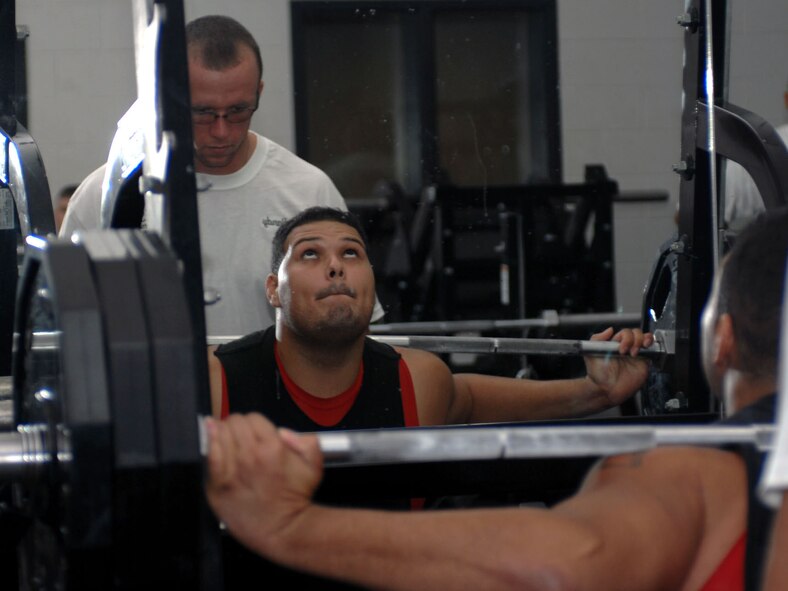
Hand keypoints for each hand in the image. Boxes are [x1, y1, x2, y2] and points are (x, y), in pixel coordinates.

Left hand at [205, 414, 322, 555]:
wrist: (282, 529)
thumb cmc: (296, 498)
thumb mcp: (314, 466)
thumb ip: (306, 441)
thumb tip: (283, 432)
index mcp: (273, 447)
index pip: (254, 418)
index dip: (256, 423)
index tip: (256, 432)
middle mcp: (249, 455)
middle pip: (235, 422)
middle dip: (239, 426)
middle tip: (242, 436)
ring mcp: (231, 469)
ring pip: (219, 433)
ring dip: (223, 432)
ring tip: (228, 439)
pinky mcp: (217, 484)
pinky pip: (209, 453)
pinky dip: (210, 442)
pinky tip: (211, 437)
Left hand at [584, 327, 652, 406]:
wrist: (606, 390)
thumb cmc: (597, 374)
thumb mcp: (591, 353)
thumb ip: (597, 339)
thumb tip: (609, 329)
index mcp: (615, 344)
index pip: (625, 332)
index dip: (626, 337)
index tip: (621, 349)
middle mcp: (627, 347)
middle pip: (637, 333)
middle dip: (635, 339)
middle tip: (628, 353)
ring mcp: (636, 355)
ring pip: (645, 338)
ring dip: (643, 340)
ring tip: (635, 352)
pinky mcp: (643, 363)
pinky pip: (652, 351)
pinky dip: (652, 346)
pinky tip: (645, 350)